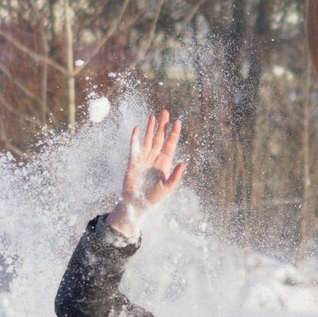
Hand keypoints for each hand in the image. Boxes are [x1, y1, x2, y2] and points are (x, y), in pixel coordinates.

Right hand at [106, 111, 186, 238]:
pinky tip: (137, 129)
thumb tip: (184, 162)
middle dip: (163, 125)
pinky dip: (135, 138)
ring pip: (148, 139)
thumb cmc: (154, 197)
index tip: (178, 122)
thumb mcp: (168, 187)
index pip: (170, 144)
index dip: (174, 133)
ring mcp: (144, 158)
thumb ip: (176, 175)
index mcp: (165, 162)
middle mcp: (155, 158)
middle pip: (160, 138)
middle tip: (165, 112)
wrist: (137, 204)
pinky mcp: (133, 161)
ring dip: (150, 128)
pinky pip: (134, 147)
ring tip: (153, 116)